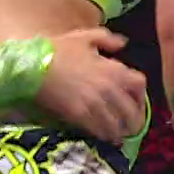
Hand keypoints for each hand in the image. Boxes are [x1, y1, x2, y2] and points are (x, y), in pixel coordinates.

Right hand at [36, 28, 146, 142]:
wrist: (33, 66)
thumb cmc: (58, 49)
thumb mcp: (84, 37)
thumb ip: (107, 39)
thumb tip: (123, 43)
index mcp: (113, 68)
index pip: (139, 85)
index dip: (140, 95)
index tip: (136, 102)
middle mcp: (109, 88)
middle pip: (132, 111)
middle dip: (134, 121)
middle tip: (130, 127)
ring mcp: (95, 104)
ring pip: (117, 125)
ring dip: (119, 131)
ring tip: (117, 135)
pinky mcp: (80, 116)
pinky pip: (99, 130)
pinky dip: (103, 135)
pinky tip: (103, 137)